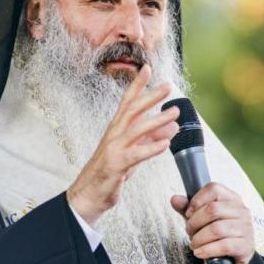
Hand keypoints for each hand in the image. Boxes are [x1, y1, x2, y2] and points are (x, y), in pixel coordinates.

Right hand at [67, 64, 179, 225]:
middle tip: (168, 85)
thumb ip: (152, 138)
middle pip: (133, 110)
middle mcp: (114, 134)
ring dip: (157, 120)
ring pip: (136, 129)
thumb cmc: (110, 172)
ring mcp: (114, 148)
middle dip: (150, 96)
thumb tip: (171, 126)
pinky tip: (165, 144)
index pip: (128, 102)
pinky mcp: (116, 165)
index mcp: (117, 129)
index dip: (137, 85)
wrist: (89, 195)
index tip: (148, 68)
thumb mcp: (134, 152)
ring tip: (174, 113)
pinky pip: (136, 154)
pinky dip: (151, 148)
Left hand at [170, 182, 255, 263]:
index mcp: (232, 198)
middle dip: (195, 222)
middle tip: (189, 232)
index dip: (196, 200)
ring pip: (217, 229)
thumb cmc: (217, 235)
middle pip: (213, 209)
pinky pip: (224, 246)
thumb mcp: (201, 219)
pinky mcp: (245, 246)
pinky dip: (207, 250)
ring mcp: (246, 228)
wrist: (232, 259)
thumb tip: (175, 199)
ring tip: (194, 244)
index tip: (188, 213)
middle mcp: (242, 210)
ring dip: (199, 238)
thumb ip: (187, 209)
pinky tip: (199, 252)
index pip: (213, 188)